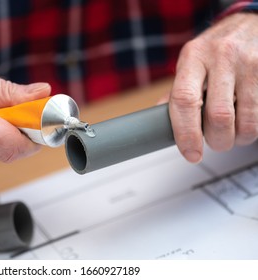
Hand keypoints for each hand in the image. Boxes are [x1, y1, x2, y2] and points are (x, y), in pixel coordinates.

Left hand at [169, 12, 257, 162]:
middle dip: (217, 140)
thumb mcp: (192, 63)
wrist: (251, 24)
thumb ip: (179, 92)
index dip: (186, 134)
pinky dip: (254, 126)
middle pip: (218, 116)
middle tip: (216, 142)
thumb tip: (158, 121)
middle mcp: (221, 56)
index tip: (190, 154)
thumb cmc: (216, 49)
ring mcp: (250, 63)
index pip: (184, 100)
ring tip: (233, 134)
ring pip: (246, 120)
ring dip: (239, 137)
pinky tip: (247, 117)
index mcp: (193, 56)